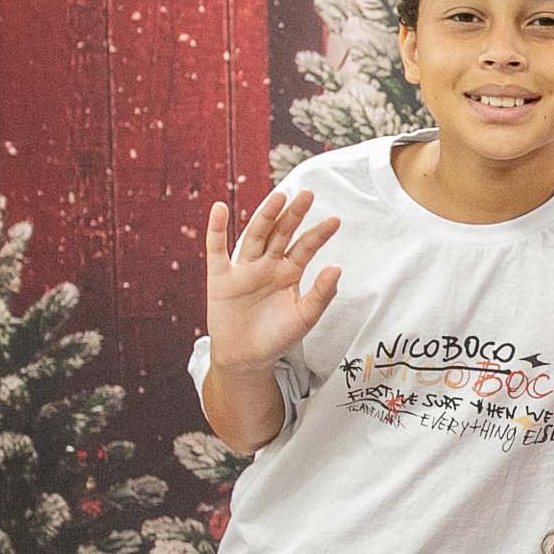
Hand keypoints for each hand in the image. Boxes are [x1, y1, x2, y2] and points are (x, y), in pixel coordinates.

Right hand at [205, 191, 343, 373]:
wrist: (247, 359)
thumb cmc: (277, 337)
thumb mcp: (305, 317)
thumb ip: (321, 294)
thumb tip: (337, 267)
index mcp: (289, 272)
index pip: (305, 247)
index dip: (319, 234)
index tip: (336, 220)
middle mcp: (267, 265)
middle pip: (281, 233)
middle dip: (294, 215)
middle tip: (308, 194)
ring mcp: (244, 269)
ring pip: (254, 236)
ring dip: (265, 216)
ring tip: (278, 197)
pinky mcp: (221, 278)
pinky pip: (217, 250)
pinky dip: (216, 229)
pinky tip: (220, 208)